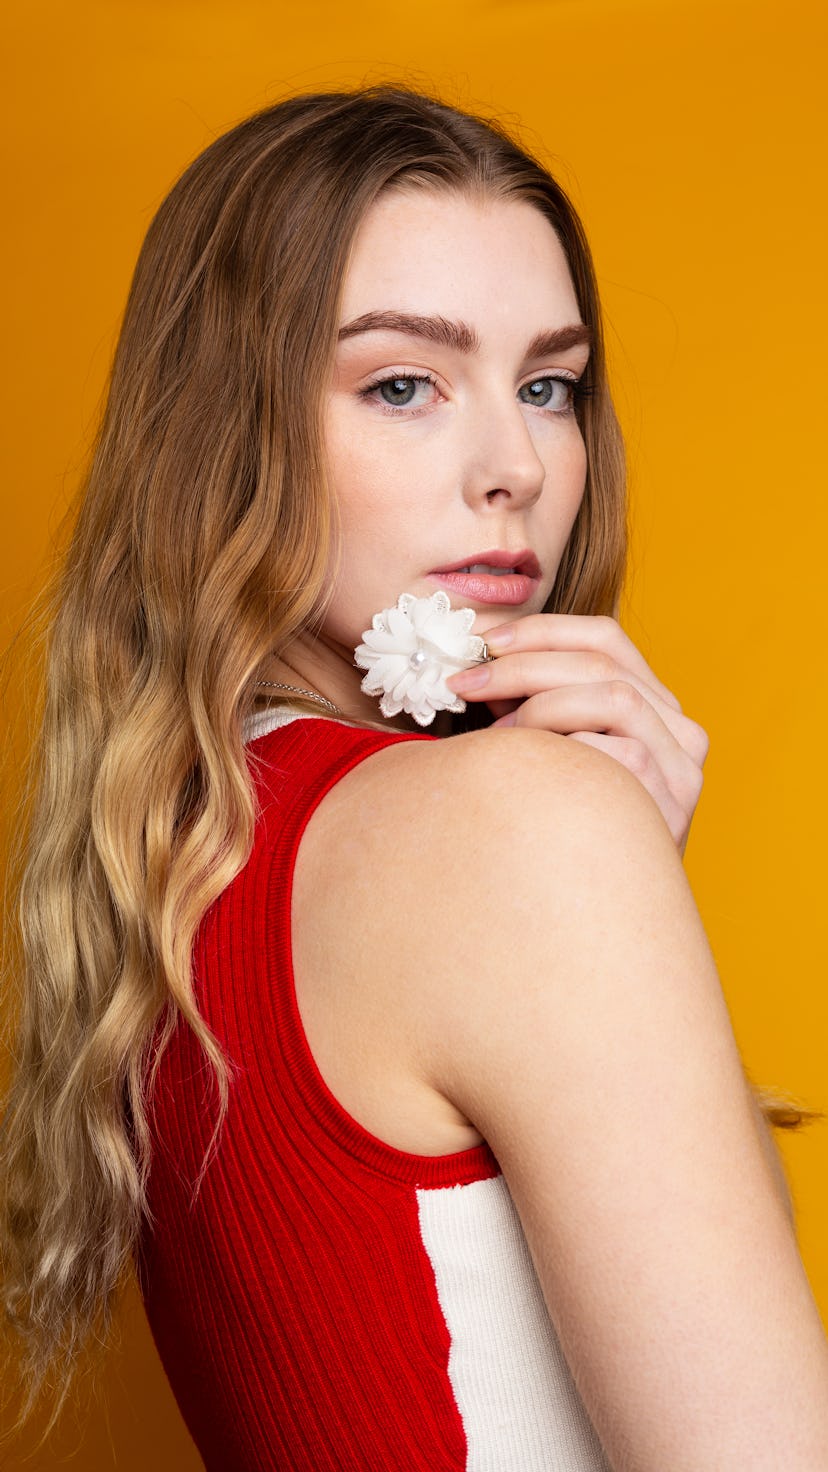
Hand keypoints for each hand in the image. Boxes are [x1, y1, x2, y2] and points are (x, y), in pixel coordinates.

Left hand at [445, 614, 708, 856]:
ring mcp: (683, 771)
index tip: (482, 642)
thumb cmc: (558, 827)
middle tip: (465, 683)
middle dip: (523, 666)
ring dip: (543, 710)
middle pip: (603, 663)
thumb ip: (534, 704)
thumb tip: (475, 662)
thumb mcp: (552, 751)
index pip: (607, 638)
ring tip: (501, 743)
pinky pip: (621, 755)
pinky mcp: (676, 808)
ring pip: (613, 699)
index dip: (542, 631)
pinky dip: (566, 752)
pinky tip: (530, 780)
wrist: (591, 918)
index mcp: (654, 707)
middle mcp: (680, 732)